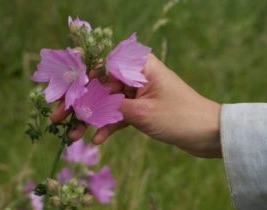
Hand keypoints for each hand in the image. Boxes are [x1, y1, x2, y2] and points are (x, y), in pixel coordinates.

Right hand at [51, 54, 221, 157]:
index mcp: (139, 65)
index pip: (101, 66)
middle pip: (100, 86)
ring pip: (107, 102)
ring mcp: (138, 92)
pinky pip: (118, 114)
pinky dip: (108, 126)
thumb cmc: (179, 116)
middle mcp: (136, 75)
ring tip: (72, 134)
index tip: (62, 95)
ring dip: (90, 118)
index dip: (79, 80)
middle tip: (57, 117)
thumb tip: (85, 103)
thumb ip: (112, 106)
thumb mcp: (142, 112)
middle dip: (79, 104)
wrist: (209, 135)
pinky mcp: (140, 108)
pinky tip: (95, 140)